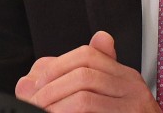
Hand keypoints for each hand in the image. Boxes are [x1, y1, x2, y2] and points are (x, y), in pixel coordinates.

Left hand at [15, 31, 161, 111]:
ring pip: (84, 98)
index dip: (57, 66)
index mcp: (124, 76)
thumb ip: (71, 84)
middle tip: (33, 102)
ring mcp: (133, 108)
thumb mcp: (100, 100)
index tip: (38, 83)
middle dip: (50, 88)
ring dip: (54, 107)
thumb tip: (29, 80)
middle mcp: (132, 88)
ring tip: (41, 112)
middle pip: (83, 74)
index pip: (88, 55)